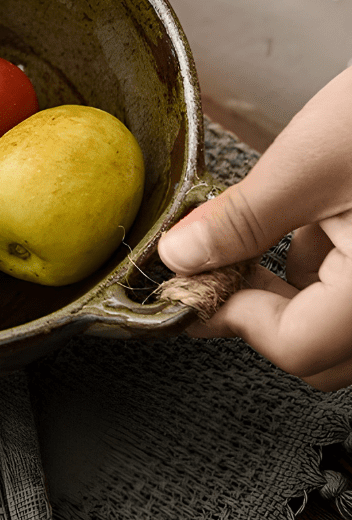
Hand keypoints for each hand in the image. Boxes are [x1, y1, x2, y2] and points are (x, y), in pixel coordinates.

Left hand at [159, 66, 351, 389]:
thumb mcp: (306, 166)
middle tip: (211, 264)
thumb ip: (241, 222)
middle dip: (256, 312)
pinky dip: (324, 274)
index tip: (188, 281)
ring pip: (336, 327)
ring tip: (254, 238)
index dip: (229, 315)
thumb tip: (182, 255)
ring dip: (287, 295)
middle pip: (318, 353)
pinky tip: (306, 226)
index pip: (295, 348)